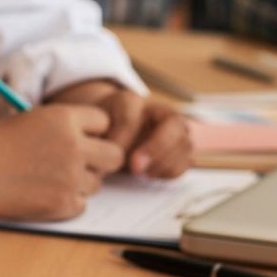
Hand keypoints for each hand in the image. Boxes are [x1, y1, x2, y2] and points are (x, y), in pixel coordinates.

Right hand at [0, 104, 123, 220]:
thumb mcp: (32, 120)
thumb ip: (65, 128)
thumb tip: (96, 142)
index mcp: (65, 118)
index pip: (104, 122)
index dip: (92, 132)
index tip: (77, 139)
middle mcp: (74, 146)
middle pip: (114, 155)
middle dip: (100, 161)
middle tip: (77, 165)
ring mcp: (71, 177)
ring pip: (97, 183)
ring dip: (80, 183)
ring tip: (46, 179)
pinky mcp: (63, 203)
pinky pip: (81, 205)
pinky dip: (65, 203)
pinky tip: (40, 194)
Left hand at [51, 80, 193, 178]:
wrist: (109, 130)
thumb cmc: (97, 132)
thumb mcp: (89, 129)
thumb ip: (90, 137)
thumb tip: (92, 161)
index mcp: (129, 100)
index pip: (131, 110)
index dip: (121, 133)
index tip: (108, 152)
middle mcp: (156, 110)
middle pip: (173, 123)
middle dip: (156, 147)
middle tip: (136, 168)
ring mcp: (172, 129)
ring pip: (184, 141)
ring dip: (165, 161)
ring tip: (143, 174)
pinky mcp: (179, 148)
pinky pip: (186, 160)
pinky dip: (172, 170)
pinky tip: (151, 176)